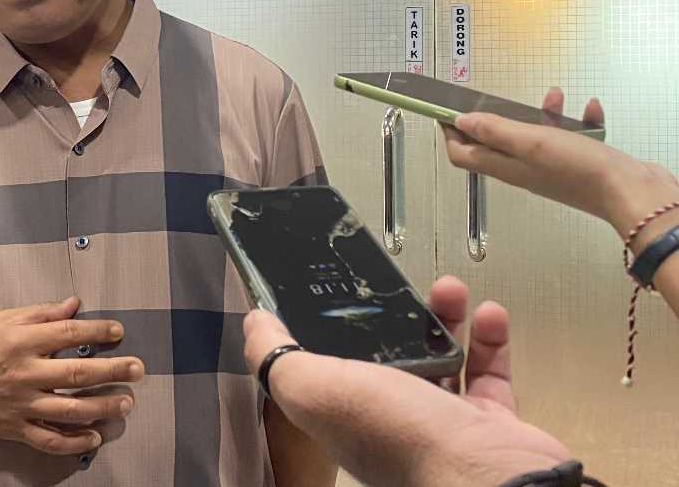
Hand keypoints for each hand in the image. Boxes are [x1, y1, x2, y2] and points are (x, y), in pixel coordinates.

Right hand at [0, 297, 144, 454]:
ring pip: (68, 410)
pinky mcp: (14, 428)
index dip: (98, 330)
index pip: (68, 334)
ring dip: (102, 407)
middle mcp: (24, 374)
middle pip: (76, 374)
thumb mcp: (4, 320)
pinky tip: (94, 436)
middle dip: (112, 370)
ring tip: (126, 403)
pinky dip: (73, 441)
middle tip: (138, 369)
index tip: (119, 330)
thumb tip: (76, 304)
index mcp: (22, 342)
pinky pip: (48, 439)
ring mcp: (20, 405)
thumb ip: (42, 314)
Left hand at [243, 277, 570, 486]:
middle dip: (388, 315)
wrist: (496, 479)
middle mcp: (390, 422)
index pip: (320, 368)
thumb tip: (254, 324)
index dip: (320, 328)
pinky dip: (488, 339)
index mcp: (342, 415)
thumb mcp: (320, 388)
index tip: (328, 286)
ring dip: (441, 317)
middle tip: (397, 283)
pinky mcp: (490, 424)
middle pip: (382, 357)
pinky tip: (489, 312)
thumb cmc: (404, 436)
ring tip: (449, 288)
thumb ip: (279, 357)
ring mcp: (442, 425)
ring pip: (436, 359)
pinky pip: (487, 373)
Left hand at [443, 88, 678, 234]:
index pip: (464, 154)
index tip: (446, 109)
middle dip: (496, 116)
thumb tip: (460, 122)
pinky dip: (579, 120)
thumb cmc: (579, 170)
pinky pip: (573, 136)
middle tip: (496, 97)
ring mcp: (553, 167)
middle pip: (496, 142)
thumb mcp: (529, 142)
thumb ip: (495, 131)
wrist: (633, 193)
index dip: (451, 132)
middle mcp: (526, 169)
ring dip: (543, 113)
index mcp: (507, 167)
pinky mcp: (580, 163)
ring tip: (555, 96)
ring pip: (538, 134)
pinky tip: (589, 110)